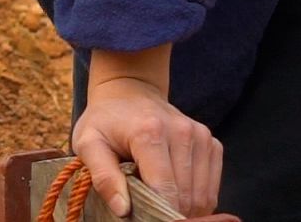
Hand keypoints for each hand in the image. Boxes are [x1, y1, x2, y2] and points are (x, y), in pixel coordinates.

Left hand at [70, 76, 221, 216]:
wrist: (129, 91)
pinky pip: (212, 188)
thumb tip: (123, 209)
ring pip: (203, 197)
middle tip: (147, 211)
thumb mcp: (88, 143)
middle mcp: (182, 132)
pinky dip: (196, 199)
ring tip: (159, 199)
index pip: (165, 190)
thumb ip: (103, 176)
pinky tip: (175, 191)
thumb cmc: (105, 121)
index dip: (155, 213)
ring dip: (184, 208)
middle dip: (168, 212)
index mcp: (150, 132)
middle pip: (186, 197)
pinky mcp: (211, 143)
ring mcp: (200, 136)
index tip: (141, 217)